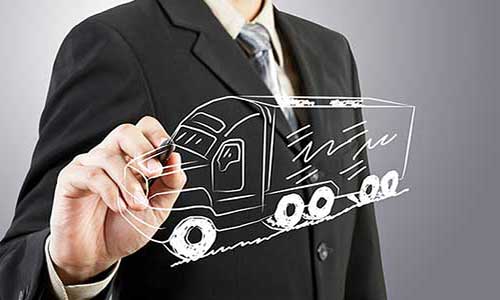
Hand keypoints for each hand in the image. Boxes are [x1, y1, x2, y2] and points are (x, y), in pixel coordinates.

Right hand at [49, 116, 185, 283]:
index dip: (156, 134)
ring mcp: (88, 166)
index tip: (167, 150)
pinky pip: (91, 175)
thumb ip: (170, 184)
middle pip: (125, 131)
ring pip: (109, 157)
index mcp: (131, 158)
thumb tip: (175, 158)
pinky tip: (118, 207)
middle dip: (142, 150)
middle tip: (153, 174)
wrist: (97, 255)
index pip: (143, 129)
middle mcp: (110, 156)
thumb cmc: (124, 228)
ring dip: (128, 183)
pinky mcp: (70, 179)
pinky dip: (110, 192)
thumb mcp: (157, 208)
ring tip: (136, 205)